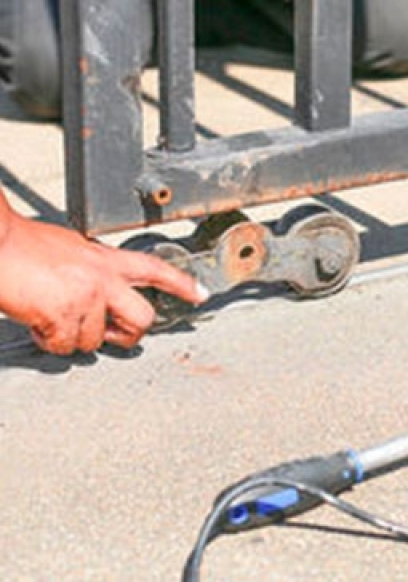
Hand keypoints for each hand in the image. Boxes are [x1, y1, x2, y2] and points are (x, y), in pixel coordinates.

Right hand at [0, 208, 207, 354]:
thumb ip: (94, 269)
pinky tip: (38, 321)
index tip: (200, 294)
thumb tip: (98, 289)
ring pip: (95, 341)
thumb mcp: (73, 248)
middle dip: (131, 334)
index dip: (182, 283)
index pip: (155, 270)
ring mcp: (86, 300)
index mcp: (107, 259)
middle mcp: (104, 279)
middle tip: (114, 335)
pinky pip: (64, 346)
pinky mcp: (62, 317)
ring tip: (53, 313)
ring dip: (73, 337)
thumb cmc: (24, 245)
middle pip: (142, 318)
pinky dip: (50, 341)